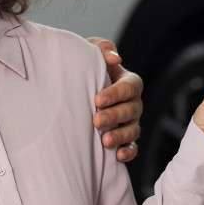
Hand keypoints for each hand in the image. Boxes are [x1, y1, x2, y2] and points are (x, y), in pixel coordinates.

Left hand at [88, 37, 142, 162]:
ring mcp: (129, 122)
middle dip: (116, 116)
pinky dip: (128, 152)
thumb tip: (115, 58)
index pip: (130, 86)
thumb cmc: (81, 69)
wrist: (69, 91)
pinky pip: (133, 148)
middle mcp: (132, 102)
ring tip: (105, 141)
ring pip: (134, 130)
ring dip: (121, 136)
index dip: (117, 93)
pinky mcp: (124, 140)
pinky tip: (117, 156)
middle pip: (133, 109)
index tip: (97, 99)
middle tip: (96, 121)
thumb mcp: (88, 52)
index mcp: (126, 81)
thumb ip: (101, 48)